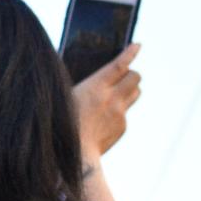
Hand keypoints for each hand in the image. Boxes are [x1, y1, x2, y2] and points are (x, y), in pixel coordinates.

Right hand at [72, 43, 141, 159]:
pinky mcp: (122, 126)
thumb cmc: (62, 125)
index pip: (120, 65)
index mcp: (96, 87)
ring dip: (129, 89)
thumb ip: (84, 87)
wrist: (76, 155)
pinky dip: (118, 111)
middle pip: (135, 77)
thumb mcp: (66, 99)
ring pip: (136, 92)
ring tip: (116, 93)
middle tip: (122, 75)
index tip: (137, 45)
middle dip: (130, 73)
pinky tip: (103, 120)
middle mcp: (112, 98)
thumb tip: (92, 80)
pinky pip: (125, 112)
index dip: (130, 53)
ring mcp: (120, 113)